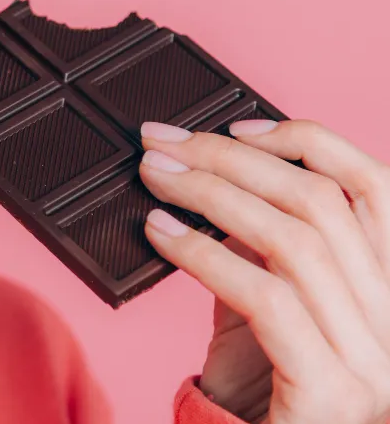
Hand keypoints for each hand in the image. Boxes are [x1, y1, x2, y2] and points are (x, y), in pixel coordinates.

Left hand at [138, 119, 389, 423]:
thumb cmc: (268, 386)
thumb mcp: (274, 300)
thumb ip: (263, 246)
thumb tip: (214, 177)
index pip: (377, 186)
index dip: (308, 141)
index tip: (237, 127)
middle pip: (321, 202)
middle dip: (230, 160)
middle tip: (161, 144)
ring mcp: (375, 360)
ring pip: (294, 239)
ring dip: (208, 194)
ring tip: (152, 177)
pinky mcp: (331, 392)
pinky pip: (266, 297)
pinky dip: (204, 254)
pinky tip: (159, 232)